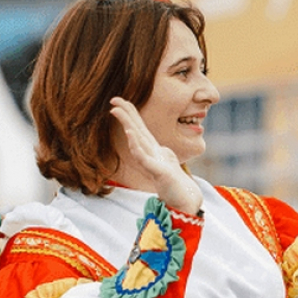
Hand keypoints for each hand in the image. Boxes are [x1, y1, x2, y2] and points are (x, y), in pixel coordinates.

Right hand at [109, 97, 201, 214]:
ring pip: (137, 140)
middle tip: (113, 100)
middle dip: (125, 115)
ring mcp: (151, 162)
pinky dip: (136, 145)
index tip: (120, 99)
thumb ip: (161, 153)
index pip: (139, 128)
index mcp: (151, 149)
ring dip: (127, 125)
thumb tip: (160, 147)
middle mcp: (148, 154)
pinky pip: (143, 156)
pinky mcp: (156, 171)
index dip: (130, 113)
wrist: (184, 199)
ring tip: (117, 111)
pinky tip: (130, 134)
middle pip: (135, 130)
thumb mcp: (168, 162)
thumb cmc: (174, 182)